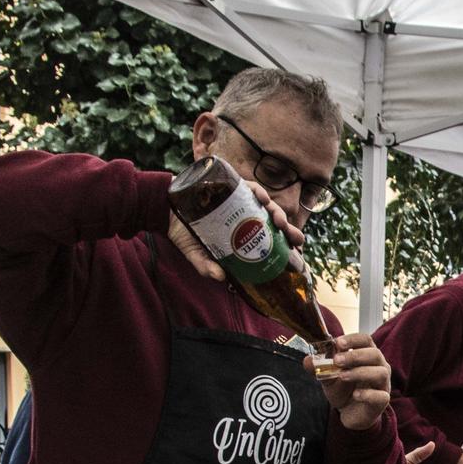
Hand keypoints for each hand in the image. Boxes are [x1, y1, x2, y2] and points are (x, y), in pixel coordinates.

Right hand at [168, 179, 305, 283]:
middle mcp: (246, 217)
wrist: (165, 211)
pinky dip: (257, 191)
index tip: (297, 252)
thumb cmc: (184, 235)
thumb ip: (206, 266)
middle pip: (274, 222)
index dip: (286, 244)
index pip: (271, 239)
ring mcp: (240, 201)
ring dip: (276, 211)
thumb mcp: (196, 255)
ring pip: (266, 205)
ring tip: (279, 220)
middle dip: (288, 229)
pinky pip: (249, 187)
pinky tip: (261, 198)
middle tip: (294, 237)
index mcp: (243, 234)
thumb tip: (220, 278)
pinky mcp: (231, 186)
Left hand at [310, 332, 390, 430]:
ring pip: (380, 373)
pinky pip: (380, 396)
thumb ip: (319, 368)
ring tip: (342, 376)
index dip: (353, 340)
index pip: (366, 340)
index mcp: (367, 355)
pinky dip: (367, 394)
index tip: (338, 343)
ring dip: (360, 372)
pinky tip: (355, 395)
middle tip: (337, 360)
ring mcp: (383, 384)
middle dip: (355, 356)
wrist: (350, 413)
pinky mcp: (382, 401)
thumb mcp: (328, 377)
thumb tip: (307, 360)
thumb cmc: (344, 390)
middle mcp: (379, 366)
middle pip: (375, 354)